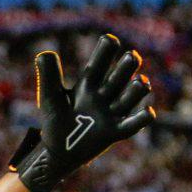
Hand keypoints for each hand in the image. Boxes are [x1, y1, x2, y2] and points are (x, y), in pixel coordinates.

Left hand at [9, 33, 155, 191]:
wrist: (56, 151)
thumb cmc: (55, 121)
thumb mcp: (50, 98)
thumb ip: (49, 77)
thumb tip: (43, 54)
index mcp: (89, 84)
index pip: (101, 62)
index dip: (107, 50)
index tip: (108, 40)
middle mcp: (104, 95)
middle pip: (121, 75)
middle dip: (128, 65)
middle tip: (131, 57)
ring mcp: (111, 113)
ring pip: (132, 95)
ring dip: (138, 88)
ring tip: (140, 82)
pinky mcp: (115, 132)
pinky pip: (134, 124)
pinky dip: (142, 119)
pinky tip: (148, 112)